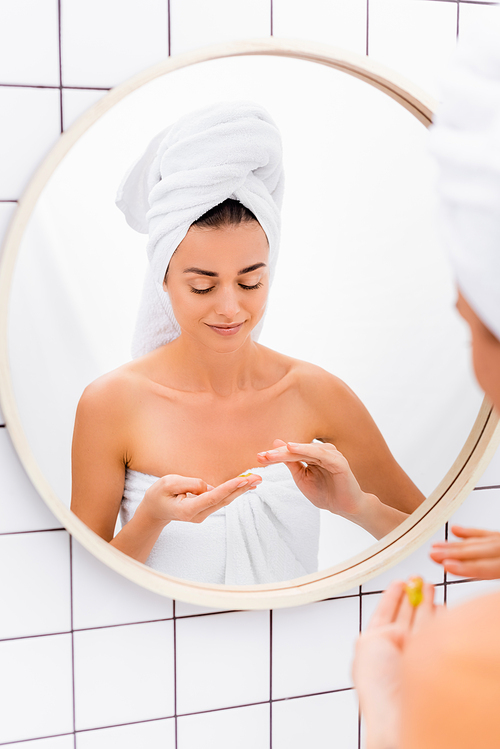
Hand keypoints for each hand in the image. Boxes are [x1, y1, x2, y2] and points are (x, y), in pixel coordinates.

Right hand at [139, 472, 261, 526]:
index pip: (212, 497)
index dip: (229, 487)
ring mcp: (202, 514)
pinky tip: (244, 484)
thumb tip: (208, 486)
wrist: (154, 511)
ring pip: (224, 500)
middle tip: (257, 478)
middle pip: (223, 500)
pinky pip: (221, 499)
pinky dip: (233, 490)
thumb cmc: (159, 495)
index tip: (243, 479)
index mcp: (188, 509)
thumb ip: (190, 483)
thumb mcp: (168, 483)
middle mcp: (198, 515)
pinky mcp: (205, 510)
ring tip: (256, 479)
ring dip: (240, 489)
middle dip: (241, 488)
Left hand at [257, 439, 369, 516]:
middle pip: (297, 450)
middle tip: (262, 456)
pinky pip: (321, 454)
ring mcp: (331, 455)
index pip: (292, 453)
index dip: (275, 455)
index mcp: (313, 455)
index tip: (259, 458)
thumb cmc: (324, 493)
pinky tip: (293, 448)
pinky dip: (307, 449)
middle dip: (278, 453)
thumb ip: (291, 463)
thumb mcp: (302, 478)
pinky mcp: (339, 461)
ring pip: (306, 450)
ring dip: (288, 451)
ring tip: (272, 454)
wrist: (344, 507)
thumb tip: (276, 445)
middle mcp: (322, 451)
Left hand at [353, 579, 437, 748]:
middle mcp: (394, 649)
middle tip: (418, 580)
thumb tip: (399, 627)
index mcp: (374, 645)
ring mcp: (413, 653)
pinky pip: (435, 633)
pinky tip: (441, 607)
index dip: (391, 597)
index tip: (398, 582)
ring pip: (422, 621)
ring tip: (429, 586)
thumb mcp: (368, 644)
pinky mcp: (430, 657)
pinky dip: (439, 618)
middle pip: (405, 616)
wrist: (397, 711)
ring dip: (426, 602)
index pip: (384, 614)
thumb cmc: (377, 685)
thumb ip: (382, 627)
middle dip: (412, 596)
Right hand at [430, 525, 499, 578]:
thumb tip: (489, 596)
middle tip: (433, 554)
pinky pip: (485, 533)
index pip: (485, 566)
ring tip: (437, 545)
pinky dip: (469, 532)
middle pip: (477, 551)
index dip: (465, 567)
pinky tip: (456, 530)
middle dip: (453, 553)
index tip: (446, 565)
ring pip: (478, 541)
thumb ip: (498, 581)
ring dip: (455, 544)